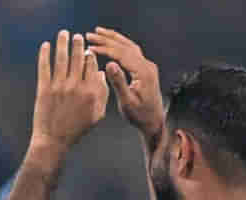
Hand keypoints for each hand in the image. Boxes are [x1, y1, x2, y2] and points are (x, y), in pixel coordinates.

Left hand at [30, 30, 110, 152]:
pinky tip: (45, 45)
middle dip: (77, 44)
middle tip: (77, 36)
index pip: (92, 66)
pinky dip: (44, 55)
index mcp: (91, 91)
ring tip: (63, 33)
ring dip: (62, 43)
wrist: (54, 141)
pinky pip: (44, 68)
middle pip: (78, 58)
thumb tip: (100, 73)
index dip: (90, 55)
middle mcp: (76, 87)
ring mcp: (59, 87)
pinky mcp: (44, 90)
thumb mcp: (97, 114)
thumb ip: (102, 93)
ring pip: (61, 59)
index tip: (88, 50)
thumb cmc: (77, 129)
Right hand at [87, 27, 163, 144]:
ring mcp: (148, 66)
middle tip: (91, 34)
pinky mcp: (145, 69)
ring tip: (99, 32)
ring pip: (130, 46)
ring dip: (114, 38)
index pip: (122, 54)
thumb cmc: (140, 116)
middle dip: (107, 39)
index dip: (105, 48)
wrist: (154, 121)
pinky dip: (120, 45)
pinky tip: (111, 43)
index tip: (91, 46)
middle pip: (126, 46)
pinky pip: (132, 52)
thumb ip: (118, 82)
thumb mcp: (127, 102)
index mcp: (143, 73)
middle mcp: (147, 66)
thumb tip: (109, 64)